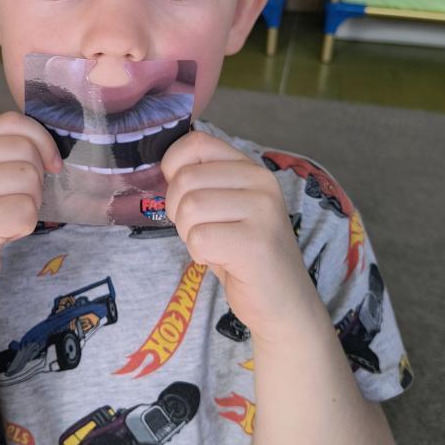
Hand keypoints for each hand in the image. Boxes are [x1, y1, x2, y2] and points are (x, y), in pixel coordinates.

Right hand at [0, 112, 61, 323]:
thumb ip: (2, 157)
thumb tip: (50, 144)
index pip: (11, 122)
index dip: (41, 141)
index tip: (49, 166)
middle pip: (25, 149)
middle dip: (36, 180)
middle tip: (16, 205)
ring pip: (29, 179)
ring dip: (30, 205)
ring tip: (5, 221)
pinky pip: (26, 211)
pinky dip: (24, 227)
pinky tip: (2, 237)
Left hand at [162, 131, 317, 341]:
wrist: (281, 301)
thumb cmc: (242, 253)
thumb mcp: (224, 206)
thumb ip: (202, 181)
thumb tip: (164, 166)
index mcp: (249, 167)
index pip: (196, 143)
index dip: (173, 168)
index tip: (182, 195)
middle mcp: (260, 181)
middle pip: (185, 179)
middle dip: (178, 211)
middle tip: (201, 231)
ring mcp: (263, 211)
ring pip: (190, 208)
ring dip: (189, 234)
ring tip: (214, 245)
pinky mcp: (257, 243)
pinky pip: (200, 238)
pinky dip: (199, 254)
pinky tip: (221, 259)